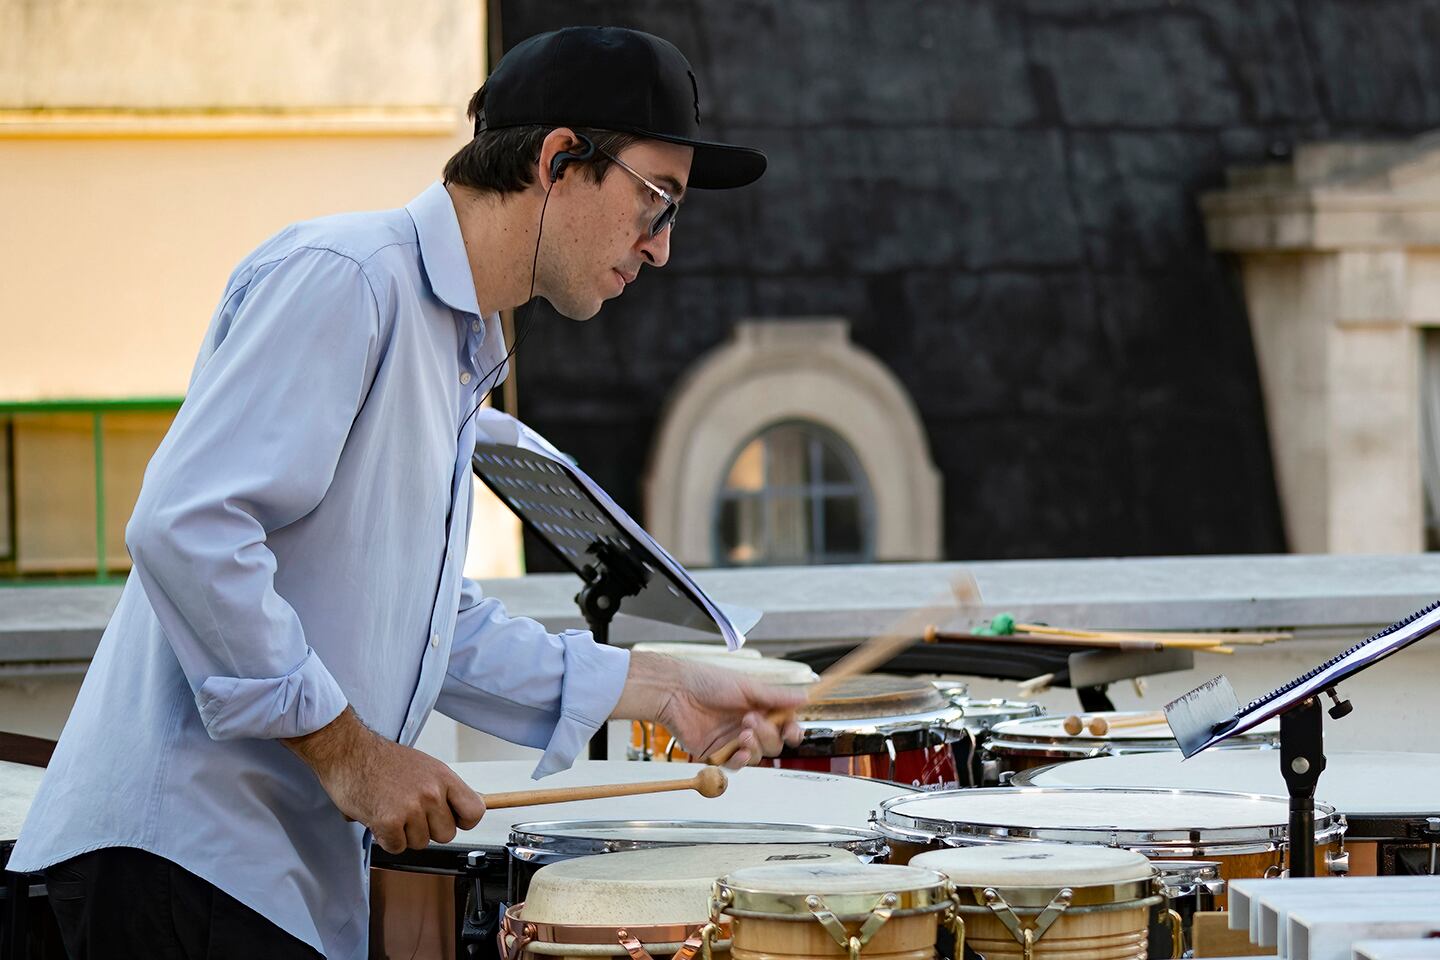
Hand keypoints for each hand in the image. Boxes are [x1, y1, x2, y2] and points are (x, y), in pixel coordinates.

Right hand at [282, 708, 485, 853]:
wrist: (348, 751)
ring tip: (390, 811)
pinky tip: (378, 819)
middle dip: (427, 830)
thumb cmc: (382, 759)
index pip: (474, 811)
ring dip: (404, 834)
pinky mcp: (388, 821)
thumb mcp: (424, 766)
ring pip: (420, 843)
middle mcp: (432, 792)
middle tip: (409, 814)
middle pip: (446, 834)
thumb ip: (442, 788)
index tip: (451, 819)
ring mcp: (411, 807)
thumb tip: (461, 809)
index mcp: (443, 777)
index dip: (463, 821)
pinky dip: (386, 839)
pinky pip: (397, 847)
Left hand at [614, 653, 806, 768]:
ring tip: (742, 732)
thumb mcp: (747, 686)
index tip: (792, 731)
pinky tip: (739, 750)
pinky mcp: (717, 753)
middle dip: (768, 734)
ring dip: (755, 746)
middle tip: (751, 720)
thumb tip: (804, 697)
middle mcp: (747, 725)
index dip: (792, 731)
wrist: (675, 693)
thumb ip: (776, 697)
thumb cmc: (706, 682)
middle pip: (774, 743)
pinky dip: (742, 760)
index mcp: (758, 707)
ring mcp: (733, 740)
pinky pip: (737, 764)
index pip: (784, 725)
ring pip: (758, 755)